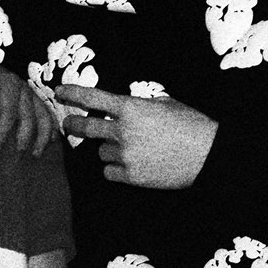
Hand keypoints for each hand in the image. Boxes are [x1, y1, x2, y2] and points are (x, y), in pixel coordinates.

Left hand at [0, 46, 54, 155]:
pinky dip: (50, 126)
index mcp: (8, 84)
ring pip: (43, 114)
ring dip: (43, 135)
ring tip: (36, 154)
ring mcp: (28, 93)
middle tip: (17, 156)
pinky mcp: (29, 98)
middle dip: (25, 138)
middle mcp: (22, 88)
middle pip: (29, 116)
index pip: (9, 113)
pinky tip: (51, 139)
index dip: (3, 133)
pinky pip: (44, 112)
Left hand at [58, 84, 217, 188]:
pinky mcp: (131, 176)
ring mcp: (125, 154)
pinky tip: (131, 164)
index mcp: (131, 108)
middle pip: (85, 127)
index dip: (73, 93)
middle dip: (73, 124)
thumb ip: (140, 105)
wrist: (208, 155)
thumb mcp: (165, 104)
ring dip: (109, 149)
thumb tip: (126, 108)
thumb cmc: (191, 125)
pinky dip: (115, 168)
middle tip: (68, 123)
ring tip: (132, 149)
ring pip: (101, 152)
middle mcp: (123, 130)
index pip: (93, 97)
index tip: (59, 91)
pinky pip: (109, 171)